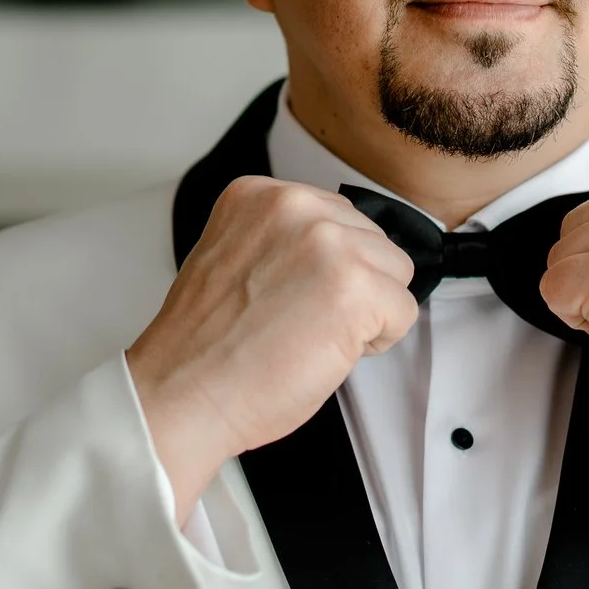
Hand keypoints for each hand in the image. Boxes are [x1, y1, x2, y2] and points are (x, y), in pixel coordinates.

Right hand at [127, 178, 417, 523]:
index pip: (338, 219)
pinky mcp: (355, 287)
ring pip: (394, 274)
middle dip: (351, 286)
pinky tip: (326, 350)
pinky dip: (377, 342)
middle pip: (373, 241)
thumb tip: (338, 251)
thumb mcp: (235, 258)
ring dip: (367, 312)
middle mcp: (295, 208)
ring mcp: (328, 244)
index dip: (326, 269)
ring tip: (311, 334)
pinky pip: (404, 312)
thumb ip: (284, 241)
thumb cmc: (206, 348)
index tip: (293, 294)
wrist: (184, 394)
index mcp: (260, 195)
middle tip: (299, 321)